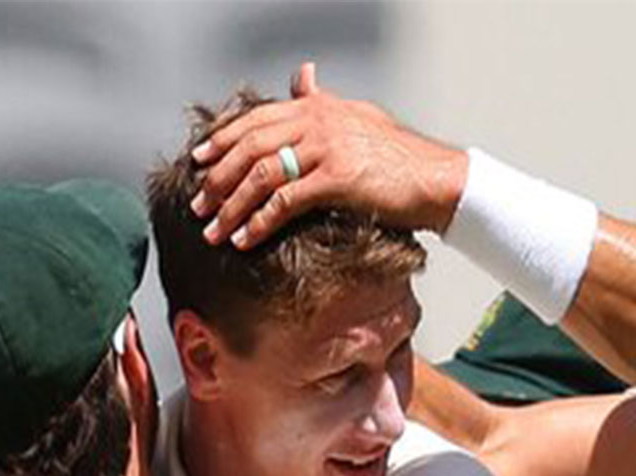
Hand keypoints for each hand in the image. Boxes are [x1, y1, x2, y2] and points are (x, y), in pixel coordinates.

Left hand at [190, 61, 468, 249]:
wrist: (437, 179)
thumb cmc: (400, 157)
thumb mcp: (358, 117)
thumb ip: (322, 100)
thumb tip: (301, 75)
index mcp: (318, 108)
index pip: (256, 119)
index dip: (222, 139)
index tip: (198, 160)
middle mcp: (318, 122)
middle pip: (250, 146)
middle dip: (218, 178)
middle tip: (198, 205)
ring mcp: (327, 148)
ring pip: (261, 174)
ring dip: (231, 205)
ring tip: (214, 230)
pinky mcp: (337, 179)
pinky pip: (285, 201)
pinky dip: (260, 222)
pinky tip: (245, 239)